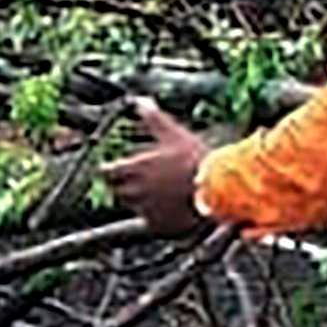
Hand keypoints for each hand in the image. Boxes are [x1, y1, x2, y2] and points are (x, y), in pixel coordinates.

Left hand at [102, 98, 221, 236]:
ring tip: (164, 192)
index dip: (110, 170)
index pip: (106, 173)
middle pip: (118, 190)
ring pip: (134, 207)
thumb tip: (138, 100)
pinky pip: (150, 222)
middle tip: (144, 179)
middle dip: (126, 185)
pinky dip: (157, 216)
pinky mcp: (159, 227)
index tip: (116, 168)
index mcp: (134, 169)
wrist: (220, 189)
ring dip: (141, 200)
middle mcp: (135, 192)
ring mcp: (146, 211)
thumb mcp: (173, 133)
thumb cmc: (196, 159)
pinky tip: (173, 207)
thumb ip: (152, 118)